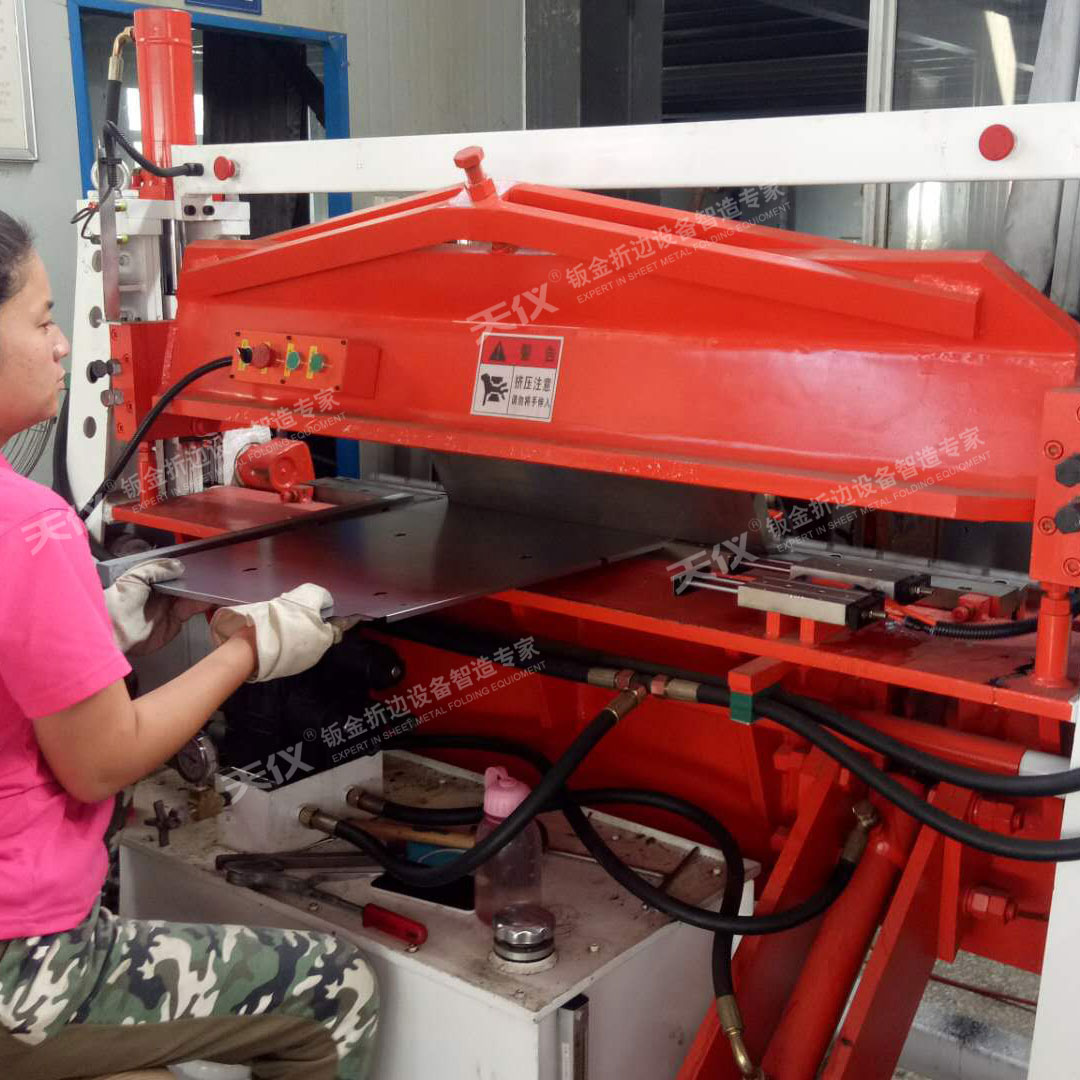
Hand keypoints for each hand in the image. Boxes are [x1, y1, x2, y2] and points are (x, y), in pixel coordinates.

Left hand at [103, 558, 209, 656]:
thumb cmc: (116, 603)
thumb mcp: (134, 577)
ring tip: (210, 585)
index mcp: (149, 581)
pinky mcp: (174, 622)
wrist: (113, 632)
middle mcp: (160, 595)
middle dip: (194, 580)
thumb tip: (178, 566)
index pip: (172, 572)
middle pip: (184, 585)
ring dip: (200, 592)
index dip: (183, 568)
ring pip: (190, 597)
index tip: (196, 564)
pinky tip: (205, 598)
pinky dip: (199, 604)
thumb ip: (156, 568)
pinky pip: (190, 611)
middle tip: (206, 574)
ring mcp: (168, 609)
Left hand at [209, 583, 355, 681]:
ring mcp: (274, 604)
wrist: (252, 647)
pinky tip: (279, 646)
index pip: (326, 599)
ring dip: (295, 628)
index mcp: (309, 593)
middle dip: (311, 622)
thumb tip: (339, 626)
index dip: (328, 616)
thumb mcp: (322, 640)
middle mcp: (292, 594)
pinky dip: (281, 632)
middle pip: (308, 607)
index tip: (325, 630)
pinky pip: (278, 622)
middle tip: (311, 640)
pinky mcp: (260, 615)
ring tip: (293, 646)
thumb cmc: (295, 640)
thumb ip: (333, 632)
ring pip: (292, 615)